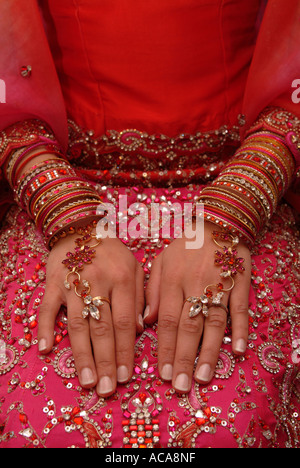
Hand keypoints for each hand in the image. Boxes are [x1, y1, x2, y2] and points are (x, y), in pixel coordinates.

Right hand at [38, 232, 144, 396]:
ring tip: (85, 380)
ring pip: (76, 324)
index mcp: (122, 279)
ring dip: (81, 354)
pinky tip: (45, 349)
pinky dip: (44, 327)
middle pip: (102, 328)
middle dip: (105, 361)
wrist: (82, 226)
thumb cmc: (113, 251)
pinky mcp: (52, 282)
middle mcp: (98, 282)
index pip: (125, 322)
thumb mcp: (136, 266)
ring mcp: (73, 282)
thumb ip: (140, 296)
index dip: (125, 351)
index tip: (126, 376)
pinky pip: (46, 307)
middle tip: (106, 389)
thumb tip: (141, 331)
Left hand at [145, 221, 250, 392]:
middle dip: (183, 357)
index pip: (167, 319)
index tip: (161, 373)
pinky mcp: (241, 282)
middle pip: (189, 326)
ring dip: (209, 351)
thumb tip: (147, 322)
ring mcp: (220, 284)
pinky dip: (241, 329)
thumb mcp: (161, 260)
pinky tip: (239, 350)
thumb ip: (152, 290)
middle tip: (180, 385)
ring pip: (214, 322)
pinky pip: (241, 308)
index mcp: (173, 280)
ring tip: (202, 376)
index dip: (165, 347)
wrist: (217, 222)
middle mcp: (195, 285)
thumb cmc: (185, 245)